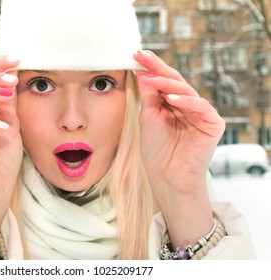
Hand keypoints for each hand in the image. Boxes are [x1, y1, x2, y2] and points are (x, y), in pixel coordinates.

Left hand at [134, 50, 224, 246]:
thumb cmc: (157, 150)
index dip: (151, 68)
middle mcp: (188, 106)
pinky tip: (171, 97)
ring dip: (168, 83)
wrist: (167, 177)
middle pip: (174, 82)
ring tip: (150, 76)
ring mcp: (201, 114)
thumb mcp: (149, 118)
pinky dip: (186, 101)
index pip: (163, 82)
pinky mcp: (212, 124)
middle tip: (143, 55)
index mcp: (173, 104)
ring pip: (186, 91)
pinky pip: (200, 107)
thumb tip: (143, 71)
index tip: (136, 55)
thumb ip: (149, 96)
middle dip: (158, 68)